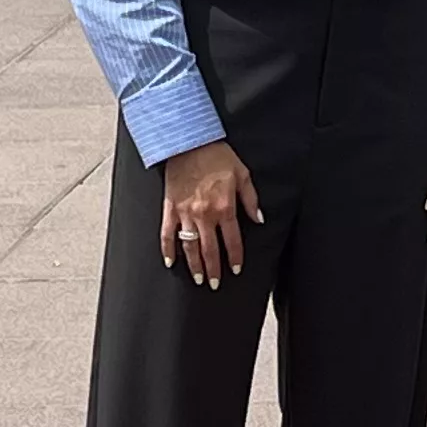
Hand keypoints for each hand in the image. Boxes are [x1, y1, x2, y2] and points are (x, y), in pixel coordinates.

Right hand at [157, 140, 259, 288]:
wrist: (189, 142)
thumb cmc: (218, 156)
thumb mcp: (242, 174)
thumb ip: (250, 199)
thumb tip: (259, 219)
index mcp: (224, 207)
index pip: (232, 240)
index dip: (234, 258)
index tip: (235, 270)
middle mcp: (204, 215)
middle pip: (210, 249)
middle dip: (214, 269)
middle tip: (215, 284)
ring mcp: (185, 213)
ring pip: (190, 246)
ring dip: (194, 265)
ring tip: (198, 278)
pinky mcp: (170, 208)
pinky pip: (167, 234)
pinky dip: (168, 250)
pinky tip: (171, 262)